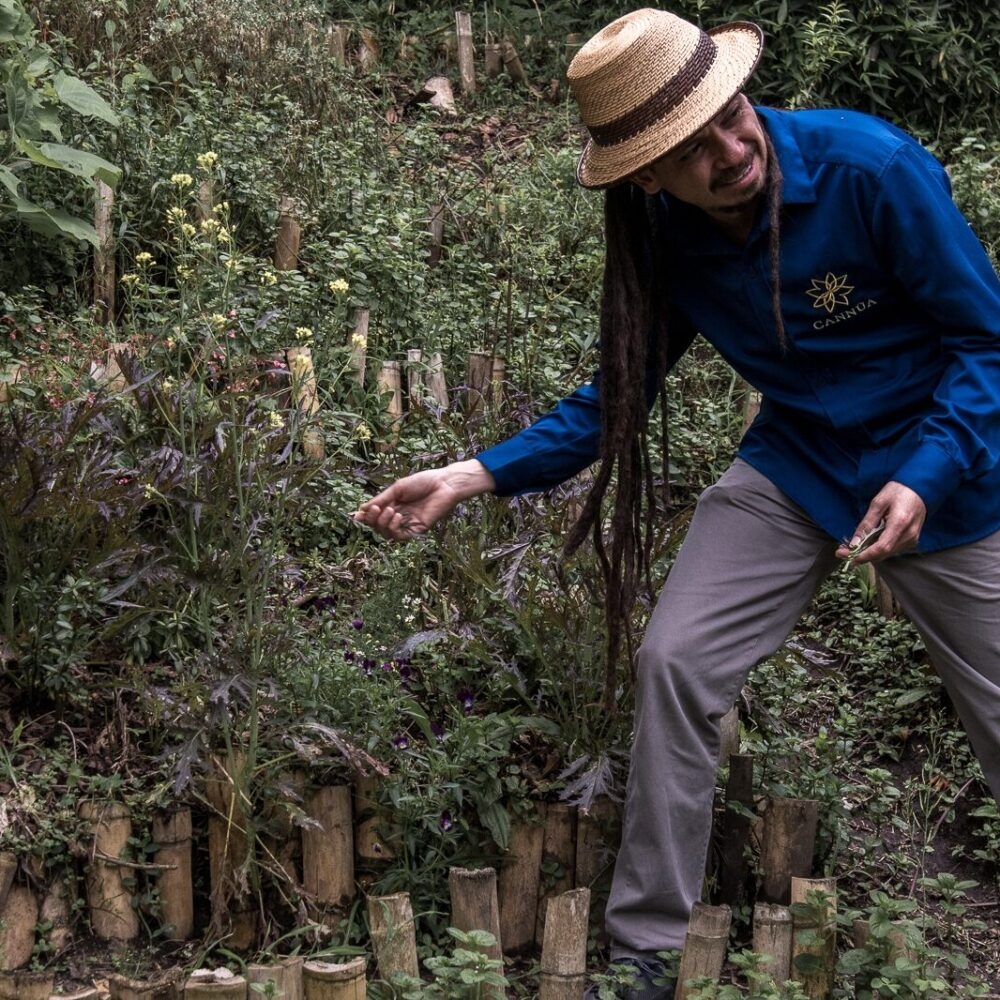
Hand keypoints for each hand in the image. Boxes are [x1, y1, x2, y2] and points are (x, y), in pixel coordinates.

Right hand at [353, 459, 495, 540]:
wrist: (444, 484)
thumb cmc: (422, 482)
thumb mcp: (397, 488)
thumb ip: (381, 499)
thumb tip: (361, 509)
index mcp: (393, 504)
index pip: (374, 515)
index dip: (365, 517)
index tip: (357, 515)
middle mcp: (398, 516)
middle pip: (378, 526)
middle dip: (373, 519)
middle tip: (375, 509)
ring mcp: (407, 524)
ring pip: (386, 533)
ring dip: (383, 523)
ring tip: (391, 510)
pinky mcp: (417, 530)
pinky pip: (400, 536)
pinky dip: (394, 528)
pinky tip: (397, 516)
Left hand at [835, 480, 925, 564]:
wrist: (920, 488)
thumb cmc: (898, 491)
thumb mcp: (878, 502)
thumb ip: (867, 523)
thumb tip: (854, 543)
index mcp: (900, 523)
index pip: (881, 548)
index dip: (864, 555)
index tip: (846, 556)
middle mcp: (909, 535)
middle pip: (883, 554)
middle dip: (861, 555)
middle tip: (842, 551)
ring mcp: (912, 539)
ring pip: (886, 553)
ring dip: (869, 552)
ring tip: (852, 546)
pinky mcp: (912, 540)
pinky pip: (892, 549)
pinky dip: (878, 548)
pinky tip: (867, 542)